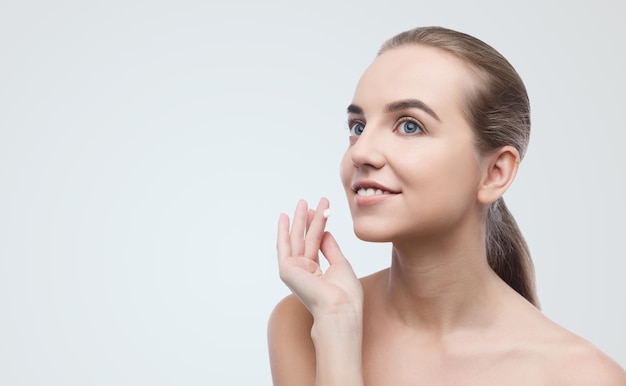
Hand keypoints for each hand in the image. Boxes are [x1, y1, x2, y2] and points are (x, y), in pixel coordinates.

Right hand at [276, 198, 362, 318]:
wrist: (340, 309)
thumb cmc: (345, 294)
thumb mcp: (341, 265)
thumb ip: (330, 248)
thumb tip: (326, 232)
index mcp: (316, 274)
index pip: (315, 245)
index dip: (318, 227)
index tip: (321, 210)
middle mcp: (303, 272)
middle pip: (305, 240)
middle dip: (308, 220)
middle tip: (309, 202)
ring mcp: (294, 271)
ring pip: (297, 239)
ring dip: (299, 220)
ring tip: (302, 202)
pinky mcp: (287, 270)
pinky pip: (284, 246)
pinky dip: (283, 231)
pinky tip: (285, 217)